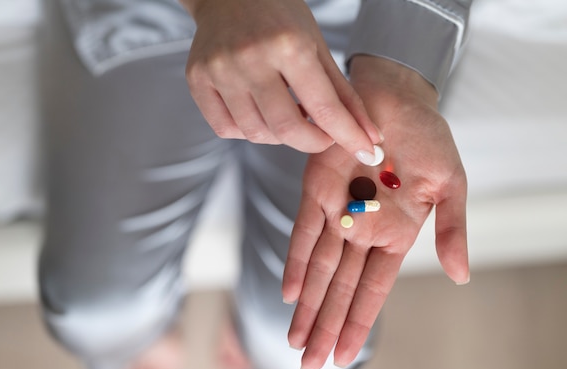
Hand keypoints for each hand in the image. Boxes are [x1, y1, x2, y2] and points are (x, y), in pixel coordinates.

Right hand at [180, 0, 381, 161]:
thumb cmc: (279, 17)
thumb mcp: (318, 47)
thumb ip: (344, 95)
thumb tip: (370, 137)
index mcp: (287, 44)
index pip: (323, 107)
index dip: (348, 136)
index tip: (366, 152)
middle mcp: (249, 58)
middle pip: (286, 130)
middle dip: (313, 142)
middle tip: (323, 135)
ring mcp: (219, 70)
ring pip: (256, 134)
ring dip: (280, 135)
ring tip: (288, 111)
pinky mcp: (197, 80)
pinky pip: (227, 129)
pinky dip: (249, 129)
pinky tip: (258, 109)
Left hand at [282, 56, 468, 368]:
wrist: (394, 94)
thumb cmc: (427, 136)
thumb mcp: (450, 185)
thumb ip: (452, 231)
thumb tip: (461, 277)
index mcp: (397, 235)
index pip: (373, 290)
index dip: (357, 323)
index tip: (343, 357)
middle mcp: (363, 230)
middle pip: (339, 288)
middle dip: (324, 326)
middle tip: (308, 365)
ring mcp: (338, 211)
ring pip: (317, 269)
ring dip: (306, 305)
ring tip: (293, 341)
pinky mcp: (315, 190)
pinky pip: (301, 232)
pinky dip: (293, 261)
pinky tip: (286, 292)